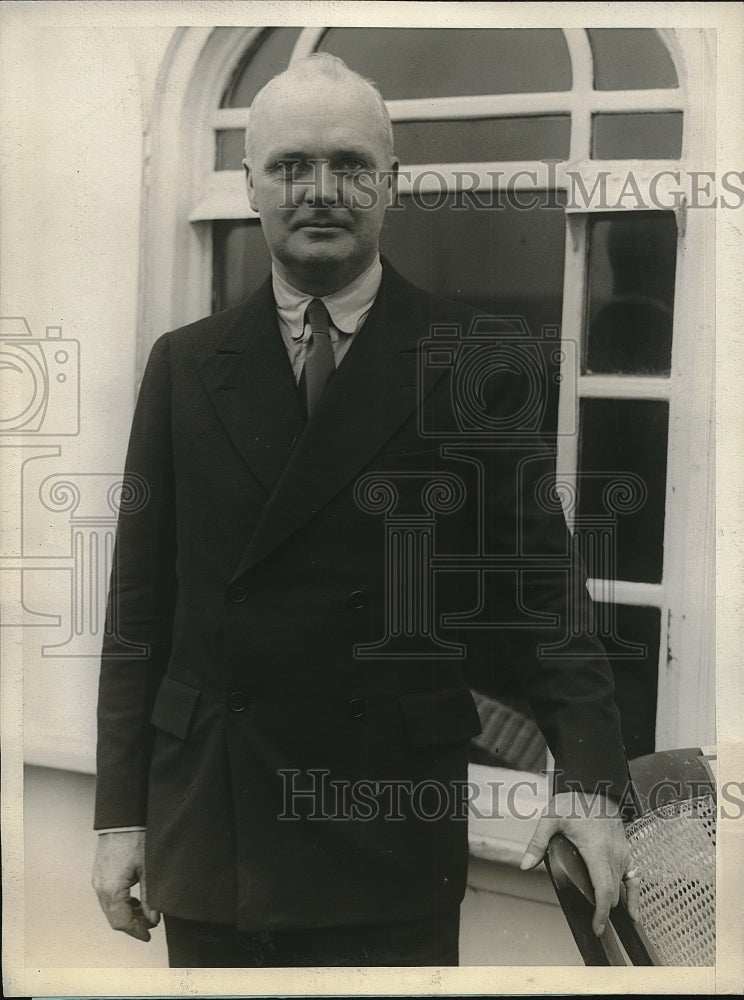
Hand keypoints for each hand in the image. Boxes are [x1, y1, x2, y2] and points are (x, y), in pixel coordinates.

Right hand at [92, 830, 159, 940]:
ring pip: (110, 909)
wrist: (122, 819)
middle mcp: (100, 888)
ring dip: (126, 915)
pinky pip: (107, 897)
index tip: (149, 935)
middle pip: (114, 918)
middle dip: (132, 925)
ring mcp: (97, 881)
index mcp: (111, 890)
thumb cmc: (136, 840)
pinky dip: (120, 904)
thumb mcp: (148, 870)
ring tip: (146, 913)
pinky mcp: (99, 874)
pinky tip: (135, 900)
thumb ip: (149, 898)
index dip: (136, 931)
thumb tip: (153, 919)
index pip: (122, 922)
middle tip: (150, 926)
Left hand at [520, 791, 640, 936]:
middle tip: (592, 926)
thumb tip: (525, 865)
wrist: (593, 786)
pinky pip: (635, 877)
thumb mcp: (550, 819)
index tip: (596, 927)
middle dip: (603, 911)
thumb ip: (538, 843)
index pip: (604, 890)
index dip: (601, 913)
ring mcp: (623, 853)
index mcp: (597, 851)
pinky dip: (635, 894)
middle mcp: (614, 855)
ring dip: (615, 903)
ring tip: (604, 921)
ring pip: (624, 887)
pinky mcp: (626, 851)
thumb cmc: (573, 801)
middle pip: (613, 893)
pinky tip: (633, 912)